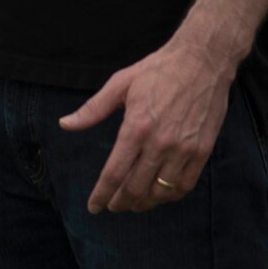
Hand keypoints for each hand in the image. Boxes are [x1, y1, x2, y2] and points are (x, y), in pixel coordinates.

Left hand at [60, 38, 234, 213]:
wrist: (202, 61)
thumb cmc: (157, 70)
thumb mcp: (119, 84)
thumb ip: (92, 109)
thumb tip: (65, 124)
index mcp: (136, 127)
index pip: (114, 173)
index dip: (102, 194)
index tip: (94, 207)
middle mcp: (160, 143)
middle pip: (137, 188)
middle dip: (121, 202)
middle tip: (114, 205)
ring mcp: (184, 150)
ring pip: (161, 192)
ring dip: (144, 203)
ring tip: (134, 203)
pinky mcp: (202, 151)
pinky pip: (184, 185)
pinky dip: (170, 196)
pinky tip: (160, 195)